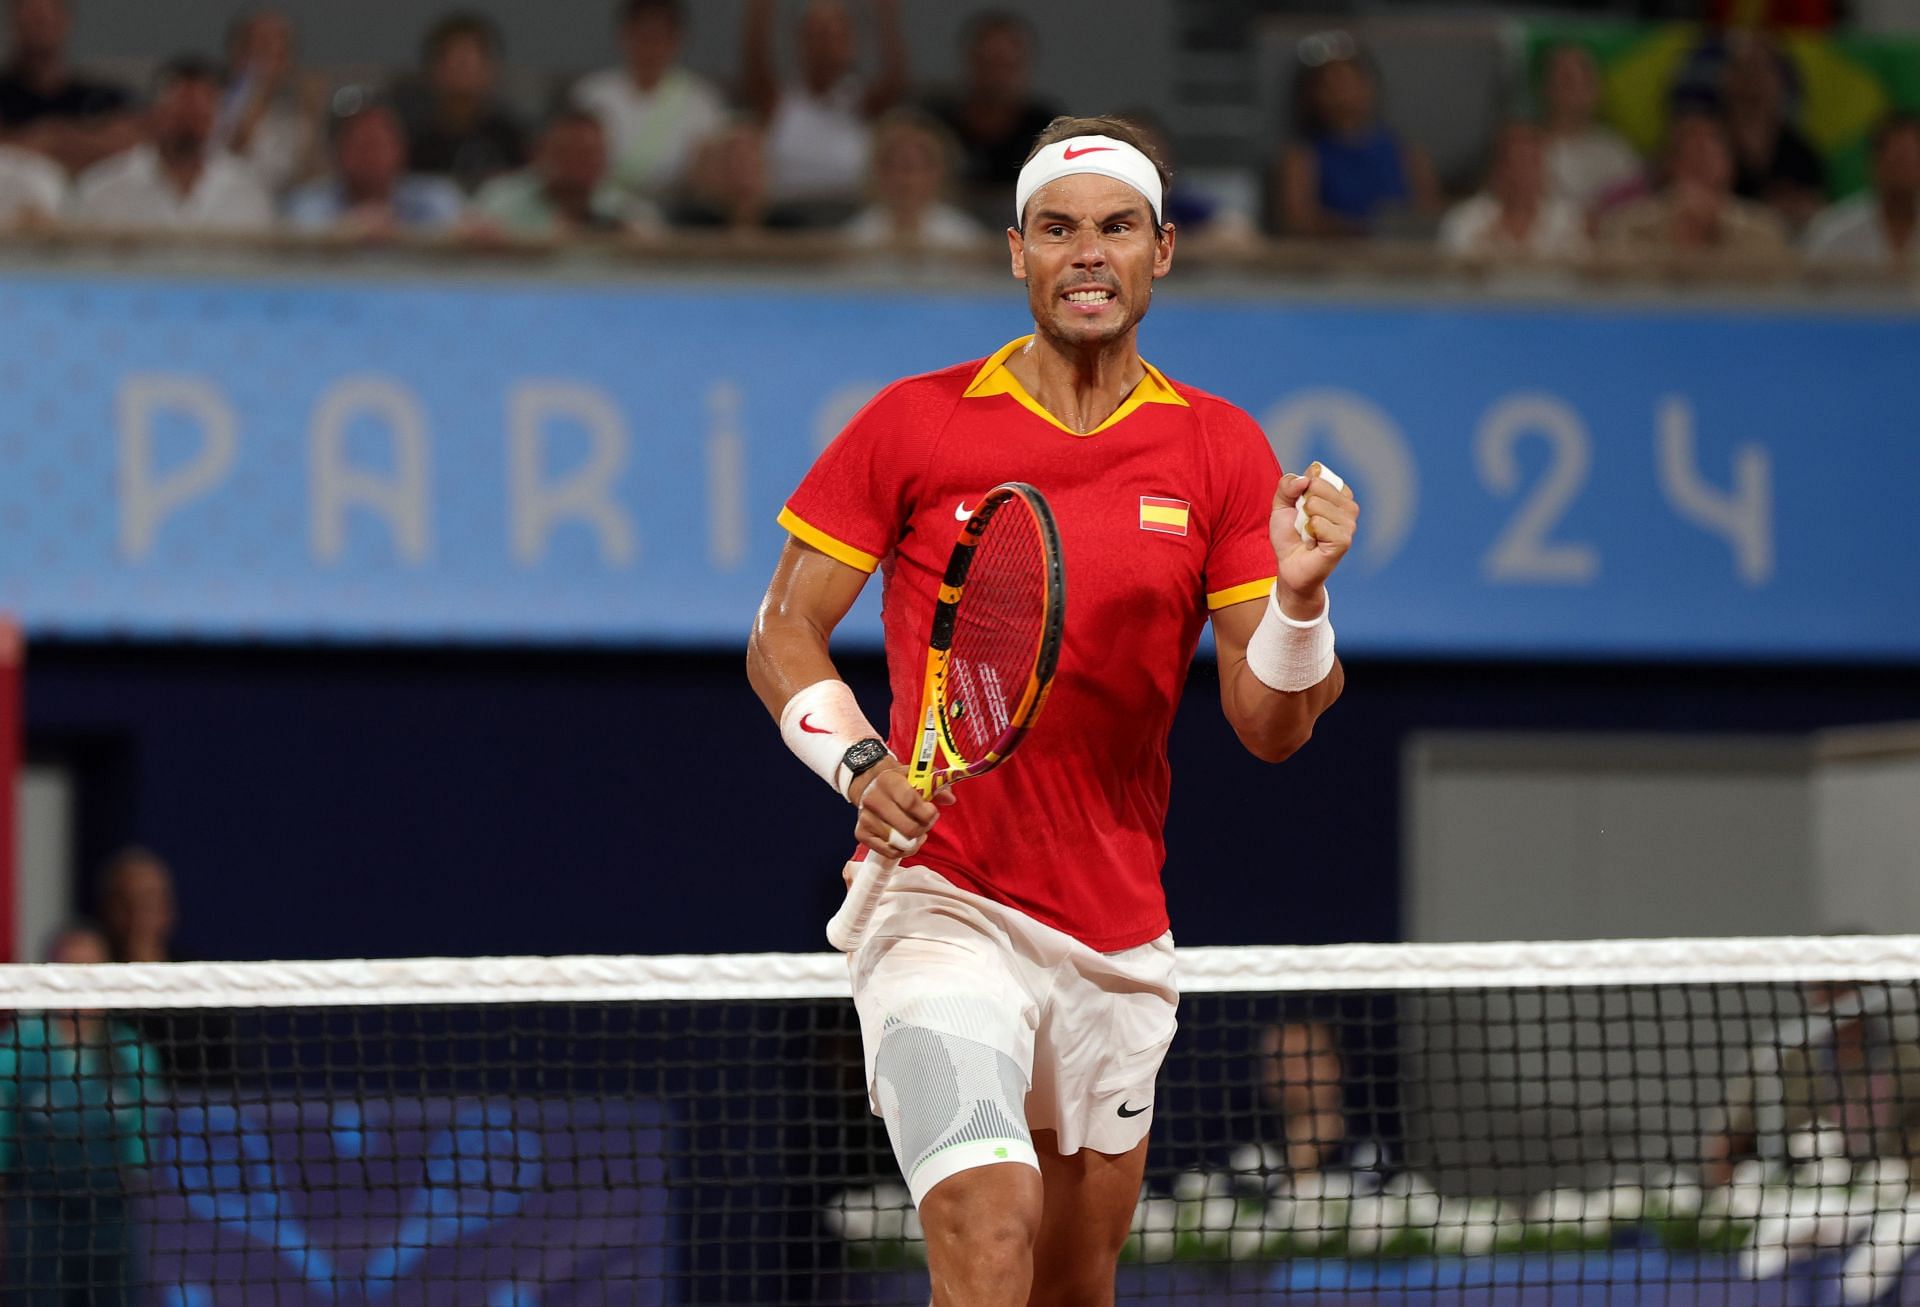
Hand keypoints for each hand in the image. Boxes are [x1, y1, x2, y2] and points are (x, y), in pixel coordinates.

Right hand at [847, 759, 951, 859]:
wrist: (871, 786)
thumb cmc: (899, 783)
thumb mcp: (917, 776)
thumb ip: (935, 784)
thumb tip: (950, 799)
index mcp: (888, 780)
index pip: (911, 802)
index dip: (927, 811)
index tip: (932, 811)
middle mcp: (873, 799)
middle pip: (908, 827)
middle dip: (924, 827)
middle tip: (927, 821)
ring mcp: (865, 818)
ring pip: (900, 842)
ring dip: (914, 840)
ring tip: (917, 830)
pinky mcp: (861, 834)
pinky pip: (890, 852)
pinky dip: (904, 850)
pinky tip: (908, 840)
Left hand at [1271, 463, 1358, 618]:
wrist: (1289, 566)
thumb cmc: (1290, 535)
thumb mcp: (1281, 504)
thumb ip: (1287, 484)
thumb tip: (1305, 479)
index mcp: (1338, 494)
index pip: (1316, 473)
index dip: (1300, 490)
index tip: (1300, 507)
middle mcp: (1349, 506)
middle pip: (1316, 486)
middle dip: (1300, 506)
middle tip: (1304, 524)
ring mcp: (1349, 523)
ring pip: (1315, 504)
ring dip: (1303, 522)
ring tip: (1309, 534)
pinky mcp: (1344, 539)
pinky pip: (1318, 523)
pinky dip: (1308, 533)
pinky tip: (1313, 543)